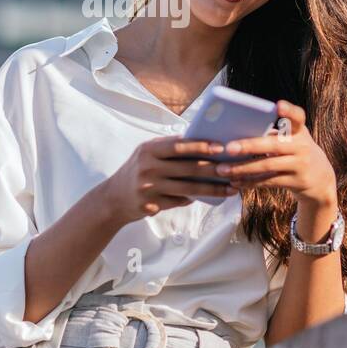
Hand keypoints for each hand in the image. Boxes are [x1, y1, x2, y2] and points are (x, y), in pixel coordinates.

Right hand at [103, 136, 237, 224]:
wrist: (112, 198)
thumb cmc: (136, 170)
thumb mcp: (147, 153)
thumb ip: (169, 147)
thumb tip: (201, 141)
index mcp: (148, 150)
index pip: (179, 145)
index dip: (201, 146)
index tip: (221, 147)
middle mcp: (148, 168)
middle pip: (188, 168)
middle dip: (214, 169)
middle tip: (234, 169)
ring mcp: (149, 188)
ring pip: (188, 189)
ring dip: (213, 189)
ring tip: (230, 188)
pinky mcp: (151, 206)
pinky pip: (180, 201)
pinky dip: (195, 199)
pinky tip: (211, 197)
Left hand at [213, 100, 337, 207]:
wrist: (320, 179)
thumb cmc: (295, 152)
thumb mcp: (292, 139)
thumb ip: (273, 134)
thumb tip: (234, 133)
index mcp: (299, 130)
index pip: (297, 117)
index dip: (289, 111)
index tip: (278, 105)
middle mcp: (302, 146)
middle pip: (273, 145)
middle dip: (249, 146)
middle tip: (228, 148)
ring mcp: (301, 164)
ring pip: (267, 166)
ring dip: (242, 168)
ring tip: (222, 169)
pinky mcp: (297, 182)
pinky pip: (269, 181)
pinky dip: (250, 182)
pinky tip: (234, 182)